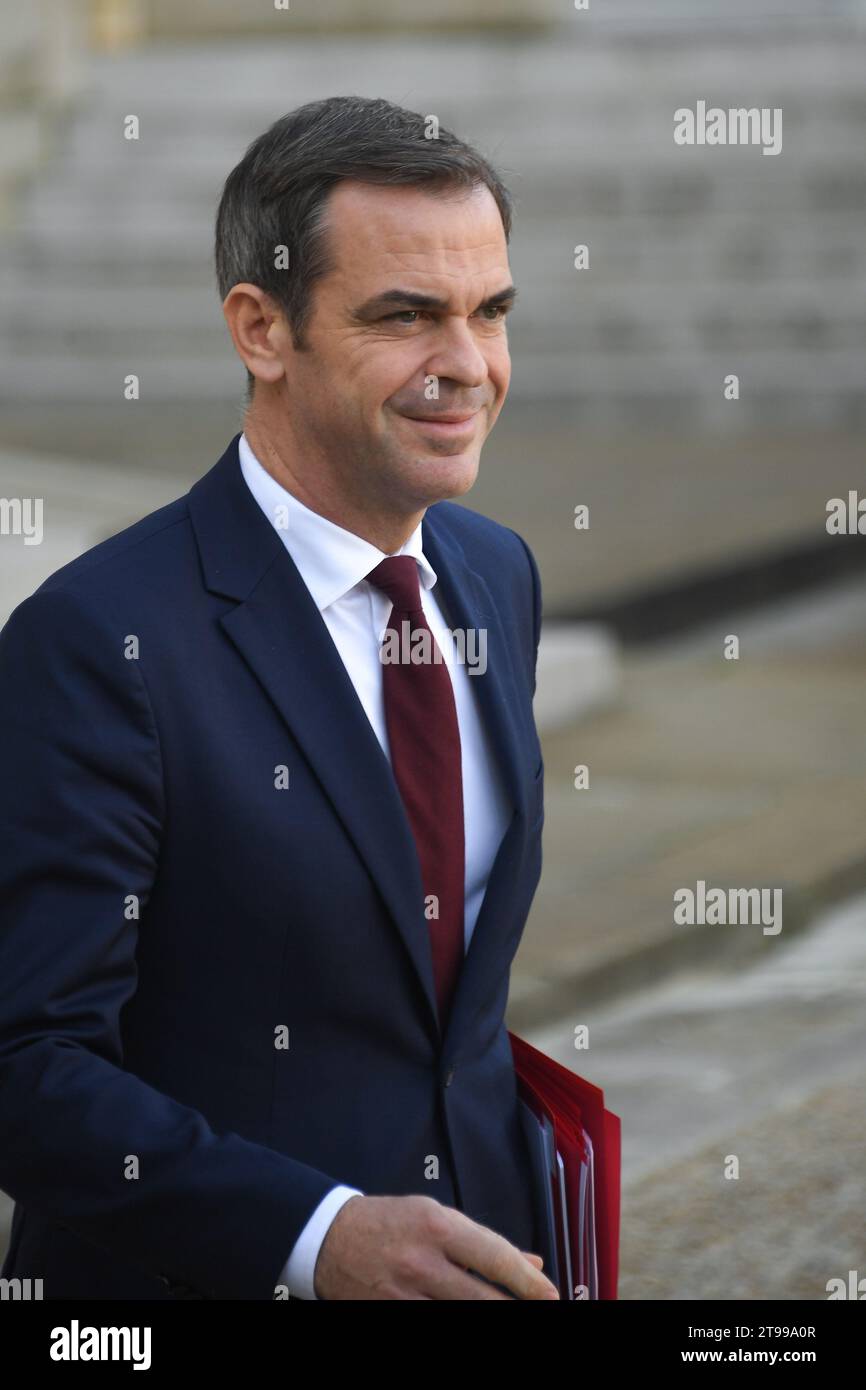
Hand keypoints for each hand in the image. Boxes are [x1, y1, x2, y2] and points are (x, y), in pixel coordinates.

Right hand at [313, 1193, 559, 1299]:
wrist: (329, 1238)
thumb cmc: (388, 1222)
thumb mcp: (436, 1216)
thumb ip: (484, 1242)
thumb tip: (530, 1263)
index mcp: (437, 1226)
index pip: (494, 1256)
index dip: (527, 1282)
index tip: (550, 1295)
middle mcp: (422, 1261)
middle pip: (482, 1298)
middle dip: (514, 1308)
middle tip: (539, 1310)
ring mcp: (404, 1293)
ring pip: (458, 1316)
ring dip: (488, 1316)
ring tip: (505, 1313)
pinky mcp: (388, 1313)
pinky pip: (429, 1324)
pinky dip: (452, 1320)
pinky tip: (466, 1315)